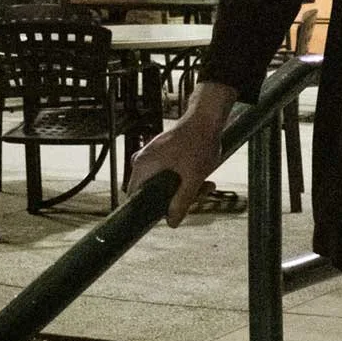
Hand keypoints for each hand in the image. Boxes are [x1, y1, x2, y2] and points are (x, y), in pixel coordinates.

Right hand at [126, 81, 235, 226]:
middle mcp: (142, 161)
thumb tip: (171, 223)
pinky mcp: (162, 152)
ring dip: (185, 188)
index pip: (134, 197)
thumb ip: (182, 202)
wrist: (207, 117)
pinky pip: (168, 172)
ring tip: (207, 183)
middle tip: (200, 193)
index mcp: (142, 166)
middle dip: (178, 197)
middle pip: (153, 191)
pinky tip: (202, 175)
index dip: (150, 210)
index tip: (167, 213)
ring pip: (164, 182)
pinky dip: (184, 177)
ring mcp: (151, 155)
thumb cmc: (198, 143)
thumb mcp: (193, 178)